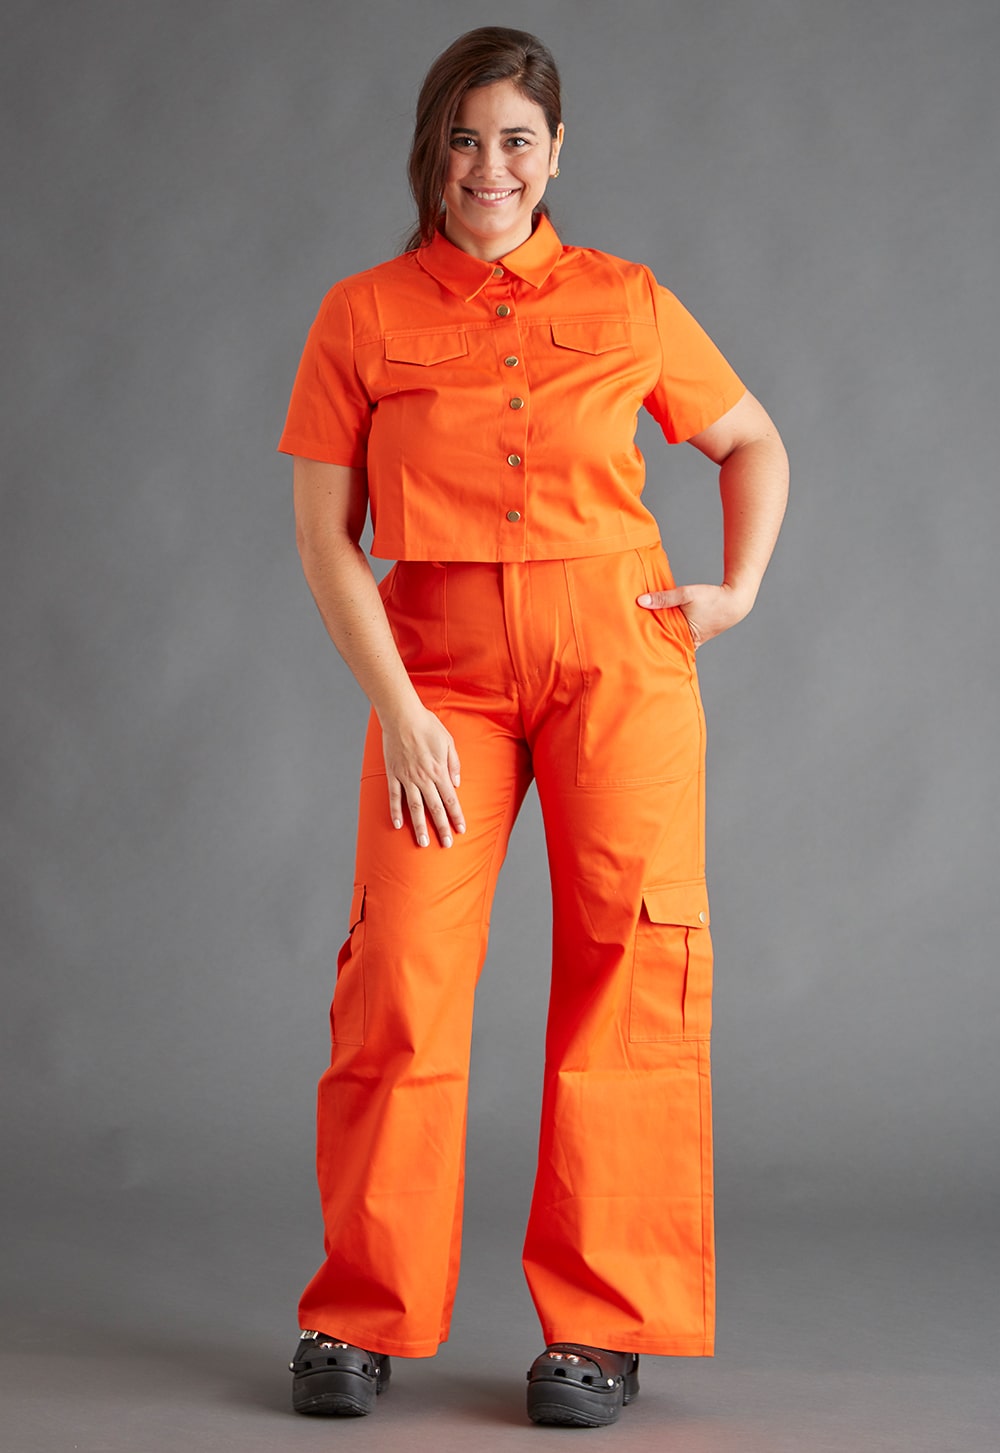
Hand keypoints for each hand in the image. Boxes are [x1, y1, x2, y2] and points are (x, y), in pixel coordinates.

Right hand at [381, 703, 465, 846]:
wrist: (402, 716)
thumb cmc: (427, 725)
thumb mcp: (448, 742)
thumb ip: (454, 763)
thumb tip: (457, 782)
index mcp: (439, 771)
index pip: (450, 799)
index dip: (456, 816)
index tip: (461, 830)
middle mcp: (423, 778)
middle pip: (434, 808)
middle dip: (441, 828)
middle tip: (446, 845)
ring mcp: (406, 778)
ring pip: (414, 808)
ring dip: (419, 827)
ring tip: (422, 843)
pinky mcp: (393, 774)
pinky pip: (394, 797)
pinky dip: (395, 812)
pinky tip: (397, 825)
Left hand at [636, 582, 753, 647]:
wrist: (734, 602)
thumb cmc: (713, 599)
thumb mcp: (686, 595)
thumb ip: (664, 597)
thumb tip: (641, 601)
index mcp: (686, 638)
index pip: (661, 648)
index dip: (646, 648)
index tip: (630, 649)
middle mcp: (688, 643)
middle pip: (664, 645)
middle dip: (649, 644)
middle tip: (627, 643)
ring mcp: (691, 641)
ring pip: (670, 640)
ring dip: (657, 636)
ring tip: (636, 635)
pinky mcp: (693, 635)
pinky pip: (676, 635)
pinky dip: (666, 631)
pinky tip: (653, 627)